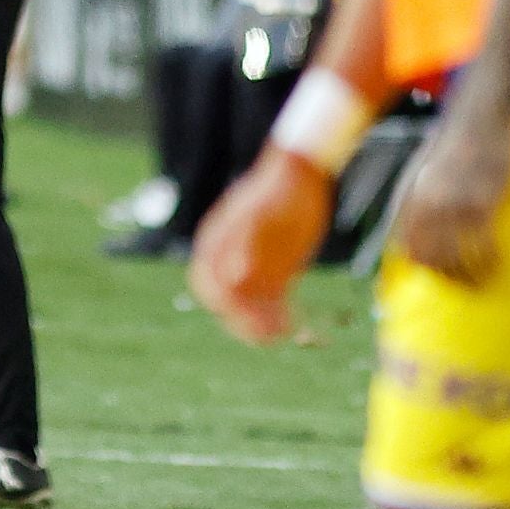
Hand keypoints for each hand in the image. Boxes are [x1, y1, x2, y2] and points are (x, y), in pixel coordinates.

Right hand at [189, 146, 334, 344]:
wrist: (302, 174)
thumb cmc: (279, 191)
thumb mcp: (263, 212)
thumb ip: (246, 240)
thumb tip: (233, 274)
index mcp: (218, 241)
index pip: (207, 280)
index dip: (219, 301)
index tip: (236, 314)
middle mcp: (232, 257)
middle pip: (227, 299)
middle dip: (240, 320)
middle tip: (261, 333)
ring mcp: (255, 266)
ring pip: (251, 305)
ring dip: (262, 323)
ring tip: (281, 333)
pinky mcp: (278, 273)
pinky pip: (274, 302)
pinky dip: (280, 316)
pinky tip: (293, 325)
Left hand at [394, 99, 509, 286]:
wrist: (478, 118)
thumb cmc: (448, 144)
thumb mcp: (416, 170)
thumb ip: (407, 203)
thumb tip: (399, 238)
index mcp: (409, 196)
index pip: (406, 246)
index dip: (419, 265)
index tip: (433, 274)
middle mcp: (426, 204)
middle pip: (430, 257)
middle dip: (446, 276)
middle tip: (461, 283)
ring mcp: (454, 205)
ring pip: (456, 257)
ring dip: (468, 276)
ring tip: (479, 281)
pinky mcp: (483, 203)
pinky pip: (483, 245)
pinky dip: (489, 261)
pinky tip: (496, 264)